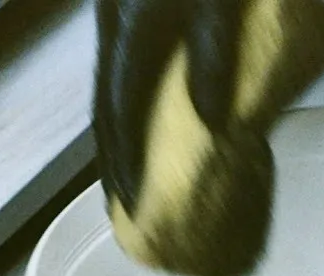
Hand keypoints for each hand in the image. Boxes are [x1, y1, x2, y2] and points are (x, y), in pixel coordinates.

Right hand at [94, 0, 323, 275]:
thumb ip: (215, 53)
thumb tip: (214, 123)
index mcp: (133, 24)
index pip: (119, 107)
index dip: (122, 161)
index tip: (129, 207)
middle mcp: (121, 20)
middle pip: (108, 104)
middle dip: (116, 160)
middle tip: (124, 208)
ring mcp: (129, 14)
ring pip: (118, 86)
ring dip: (125, 135)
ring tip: (134, 176)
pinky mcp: (145, 11)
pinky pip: (136, 68)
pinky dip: (143, 104)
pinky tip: (163, 119)